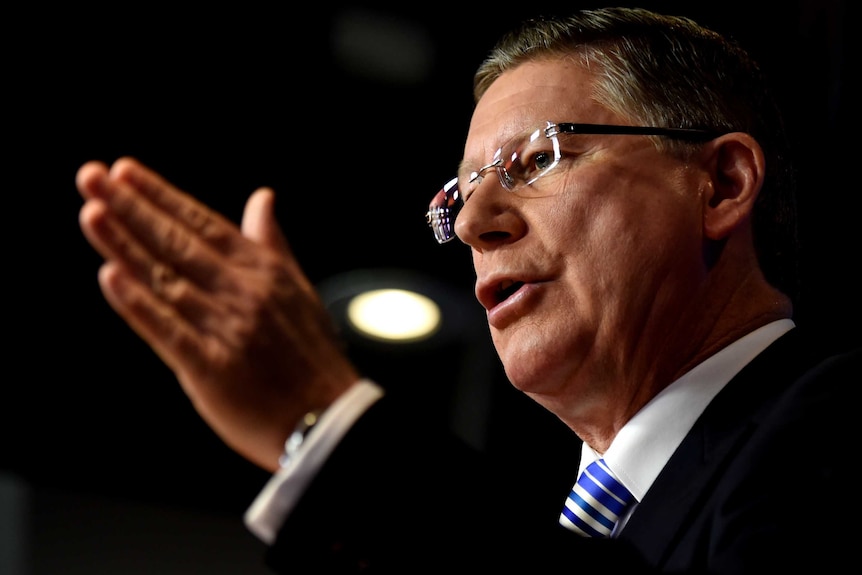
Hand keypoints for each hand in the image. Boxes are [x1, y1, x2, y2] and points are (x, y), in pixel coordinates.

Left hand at [77, 157, 358, 470]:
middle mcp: (243, 292)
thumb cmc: (311, 355)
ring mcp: (227, 328)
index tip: (125, 171)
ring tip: (93, 213)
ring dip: (126, 245)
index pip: (204, 223)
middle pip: (178, 243)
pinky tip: (111, 277)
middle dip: (132, 208)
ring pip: (166, 279)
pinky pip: (169, 330)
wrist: (330, 417)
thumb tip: (263, 197)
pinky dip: (139, 304)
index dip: (162, 196)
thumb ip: (272, 243)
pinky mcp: (212, 368)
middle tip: (92, 177)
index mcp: (263, 271)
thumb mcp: (298, 288)